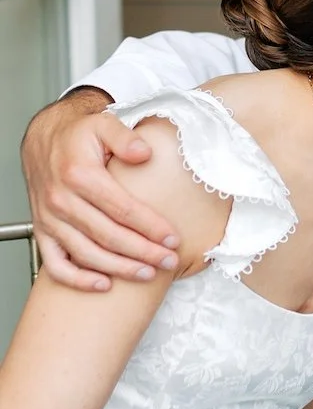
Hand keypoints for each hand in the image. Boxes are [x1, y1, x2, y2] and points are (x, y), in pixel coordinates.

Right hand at [20, 89, 180, 289]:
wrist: (44, 139)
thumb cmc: (78, 134)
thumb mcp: (104, 123)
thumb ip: (125, 137)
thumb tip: (144, 152)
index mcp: (79, 175)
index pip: (123, 209)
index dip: (151, 227)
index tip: (173, 239)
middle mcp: (61, 200)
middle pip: (109, 236)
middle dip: (143, 252)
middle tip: (169, 261)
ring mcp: (50, 219)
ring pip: (86, 254)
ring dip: (119, 268)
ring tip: (147, 274)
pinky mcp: (43, 231)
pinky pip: (56, 265)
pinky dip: (78, 280)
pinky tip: (103, 285)